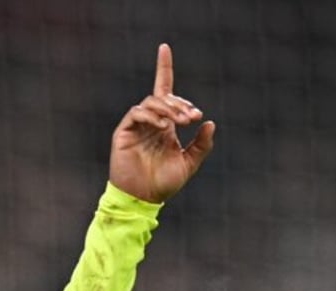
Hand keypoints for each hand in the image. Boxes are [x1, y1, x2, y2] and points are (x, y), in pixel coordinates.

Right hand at [109, 44, 215, 202]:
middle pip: (163, 97)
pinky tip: (163, 127)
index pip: (164, 91)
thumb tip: (210, 123)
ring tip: (181, 122)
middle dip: (180, 103)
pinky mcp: (124, 132)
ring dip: (169, 109)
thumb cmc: (164, 183)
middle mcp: (151, 122)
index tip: (164, 47)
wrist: (144, 198)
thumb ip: (201, 144)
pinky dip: (151, 116)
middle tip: (193, 117)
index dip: (163, 68)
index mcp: (166, 125)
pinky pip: (137, 113)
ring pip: (151, 103)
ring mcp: (137, 125)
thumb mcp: (189, 163)